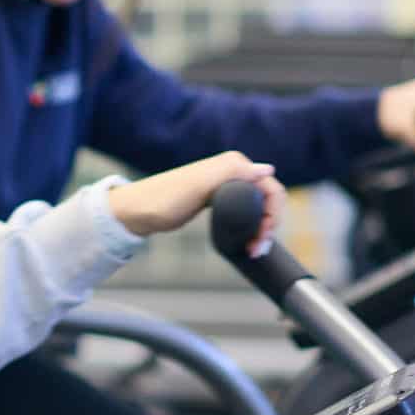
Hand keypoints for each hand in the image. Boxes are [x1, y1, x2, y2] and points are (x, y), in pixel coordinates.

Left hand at [107, 151, 286, 252]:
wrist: (141, 211)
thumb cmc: (165, 198)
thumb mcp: (199, 185)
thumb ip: (231, 173)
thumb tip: (268, 169)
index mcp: (234, 164)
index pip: (271, 187)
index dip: (274, 214)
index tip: (264, 236)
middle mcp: (233, 171)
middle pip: (268, 199)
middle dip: (269, 225)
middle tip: (258, 249)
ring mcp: (227, 186)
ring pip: (258, 208)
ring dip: (262, 229)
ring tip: (253, 250)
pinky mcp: (219, 200)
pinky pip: (246, 212)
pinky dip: (251, 227)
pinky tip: (247, 242)